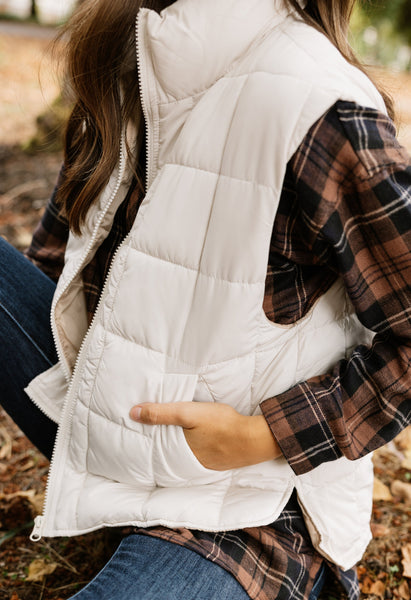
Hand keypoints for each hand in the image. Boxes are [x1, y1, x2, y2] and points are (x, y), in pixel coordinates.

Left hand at [129, 402, 281, 470]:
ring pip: (182, 457)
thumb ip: (161, 413)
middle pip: (167, 455)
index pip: (154, 450)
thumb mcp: (188, 413)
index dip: (145, 444)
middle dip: (158, 448)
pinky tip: (194, 444)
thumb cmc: (221, 424)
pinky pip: (197, 458)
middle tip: (147, 439)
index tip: (134, 440)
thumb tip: (132, 413)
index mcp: (178, 452)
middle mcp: (189, 463)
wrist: (254, 439)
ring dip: (175, 450)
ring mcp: (204, 464)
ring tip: (168, 440)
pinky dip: (192, 451)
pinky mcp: (217, 461)